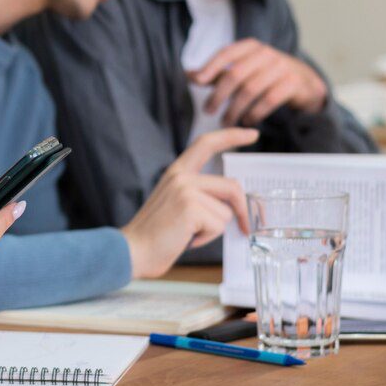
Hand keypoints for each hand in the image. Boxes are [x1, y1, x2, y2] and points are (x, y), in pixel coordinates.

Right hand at [121, 128, 258, 278]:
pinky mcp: (190, 207)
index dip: (231, 136)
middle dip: (244, 210)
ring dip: (214, 230)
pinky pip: (218, 225)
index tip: (252, 134)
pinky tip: (186, 239)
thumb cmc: (157, 235)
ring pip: (226, 211)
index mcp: (177, 172)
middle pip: (231, 187)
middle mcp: (181, 176)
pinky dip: (207, 238)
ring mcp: (185, 190)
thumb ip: (200, 195)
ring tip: (189, 234)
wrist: (133, 251)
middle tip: (245, 228)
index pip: (206, 144)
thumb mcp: (177, 205)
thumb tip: (235, 204)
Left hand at [188, 39, 327, 125]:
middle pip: (236, 74)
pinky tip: (247, 121)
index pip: (226, 54)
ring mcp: (282, 67)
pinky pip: (269, 100)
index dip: (210, 67)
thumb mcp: (244, 69)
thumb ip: (218, 72)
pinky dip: (255, 113)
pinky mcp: (293, 84)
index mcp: (251, 47)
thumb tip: (190, 75)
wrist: (304, 82)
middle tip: (208, 110)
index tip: (196, 82)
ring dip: (235, 109)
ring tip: (226, 122)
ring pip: (251, 89)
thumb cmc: (266, 75)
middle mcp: (266, 54)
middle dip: (219, 94)